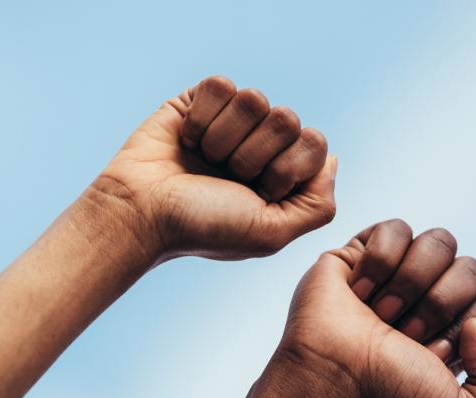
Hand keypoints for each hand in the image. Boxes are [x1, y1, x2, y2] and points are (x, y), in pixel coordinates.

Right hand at [93, 76, 336, 260]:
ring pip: (254, 98)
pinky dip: (201, 118)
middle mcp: (261, 144)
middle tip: (226, 178)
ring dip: (225, 139)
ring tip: (204, 161)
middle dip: (253, 156)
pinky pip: (221, 85)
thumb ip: (318, 204)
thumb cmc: (204, 227)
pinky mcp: (199, 100)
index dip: (285, 170)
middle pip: (288, 119)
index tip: (256, 195)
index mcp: (283, 173)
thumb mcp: (271, 234)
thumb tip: (332, 159)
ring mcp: (231, 121)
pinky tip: (187, 142)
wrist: (144, 213)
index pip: (315, 143)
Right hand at [265, 219, 475, 397]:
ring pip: (439, 242)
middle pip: (471, 268)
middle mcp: (429, 300)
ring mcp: (396, 274)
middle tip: (402, 335)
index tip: (431, 356)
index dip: (466, 327)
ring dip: (410, 282)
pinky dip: (381, 261)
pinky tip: (359, 291)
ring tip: (379, 313)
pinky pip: (396, 228)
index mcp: (455, 334)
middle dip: (439, 305)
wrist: (333, 382)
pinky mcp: (361, 253)